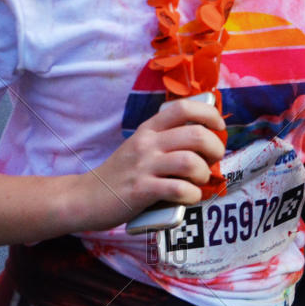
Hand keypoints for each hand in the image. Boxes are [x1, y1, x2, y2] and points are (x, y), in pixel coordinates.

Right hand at [80, 93, 225, 229]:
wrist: (85, 197)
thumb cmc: (120, 175)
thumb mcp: (140, 148)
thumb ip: (166, 142)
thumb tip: (205, 144)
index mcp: (149, 129)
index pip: (184, 107)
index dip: (209, 114)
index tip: (219, 128)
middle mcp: (147, 143)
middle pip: (196, 135)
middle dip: (215, 149)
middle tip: (213, 161)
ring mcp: (143, 167)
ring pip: (190, 162)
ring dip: (203, 174)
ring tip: (198, 182)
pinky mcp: (141, 191)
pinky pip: (178, 189)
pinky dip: (192, 195)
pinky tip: (188, 198)